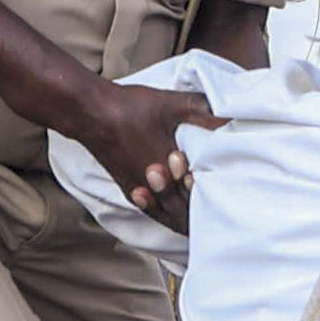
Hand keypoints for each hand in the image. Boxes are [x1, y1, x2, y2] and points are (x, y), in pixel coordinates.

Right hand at [71, 82, 224, 230]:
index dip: (209, 199)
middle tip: (216, 206)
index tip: (223, 190)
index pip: (194, 199)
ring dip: (182, 213)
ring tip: (198, 211)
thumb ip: (200, 109)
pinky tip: (173, 209)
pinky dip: (166, 212)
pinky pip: (151, 211)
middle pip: (181, 214)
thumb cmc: (128, 109)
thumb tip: (228, 114)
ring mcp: (138, 191)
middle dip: (198, 210)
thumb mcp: (169, 104)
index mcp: (167, 170)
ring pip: (166, 216)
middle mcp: (152, 187)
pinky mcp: (128, 188)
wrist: (91, 112)